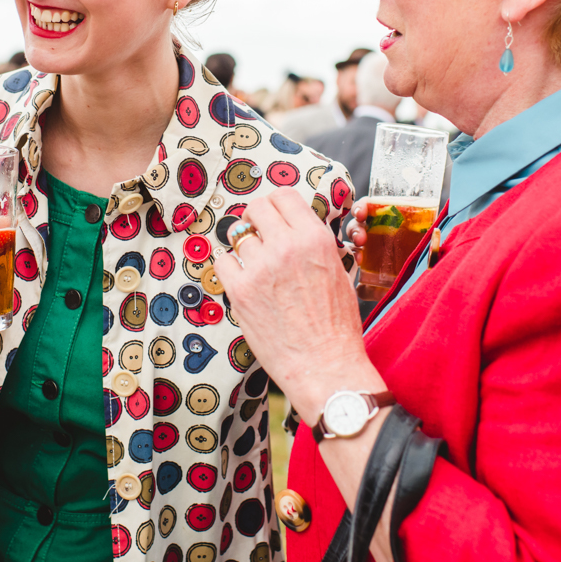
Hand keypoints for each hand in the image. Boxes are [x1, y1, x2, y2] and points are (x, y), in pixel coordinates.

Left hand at [213, 190, 382, 424]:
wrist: (325, 365)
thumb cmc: (336, 326)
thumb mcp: (338, 272)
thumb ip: (314, 246)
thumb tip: (295, 229)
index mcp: (314, 239)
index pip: (284, 196)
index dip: (275, 205)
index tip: (272, 215)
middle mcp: (286, 247)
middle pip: (256, 208)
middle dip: (255, 219)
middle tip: (257, 234)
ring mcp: (260, 268)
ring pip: (239, 237)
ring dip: (245, 249)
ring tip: (256, 268)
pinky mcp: (240, 291)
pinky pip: (222, 262)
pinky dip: (229, 268)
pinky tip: (242, 280)